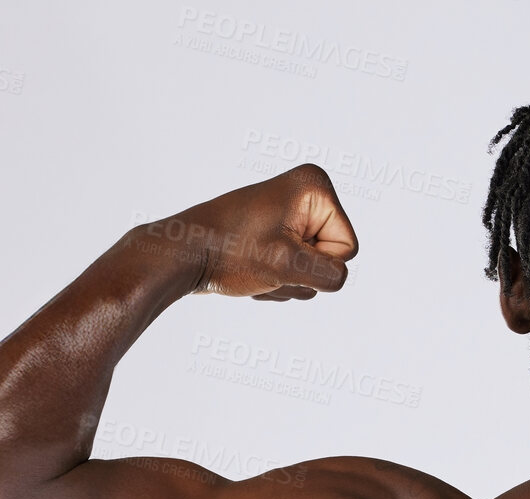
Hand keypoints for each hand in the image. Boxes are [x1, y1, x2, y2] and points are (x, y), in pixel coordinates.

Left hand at [140, 164, 357, 299]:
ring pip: (313, 268)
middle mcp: (307, 194)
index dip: (315, 262)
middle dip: (301, 272)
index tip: (280, 252)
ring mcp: (293, 213)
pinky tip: (253, 268)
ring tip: (257, 265)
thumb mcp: (287, 266)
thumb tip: (339, 277)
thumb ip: (329, 274)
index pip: (346, 248)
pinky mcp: (279, 231)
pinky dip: (277, 277)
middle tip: (265, 261)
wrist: (184, 253)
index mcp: (315, 188)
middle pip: (331, 258)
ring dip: (287, 279)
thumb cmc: (230, 251)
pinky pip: (297, 269)